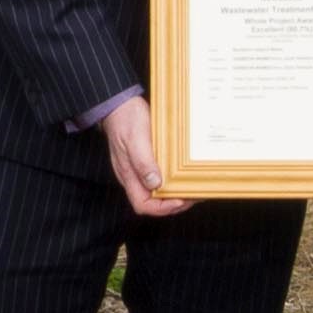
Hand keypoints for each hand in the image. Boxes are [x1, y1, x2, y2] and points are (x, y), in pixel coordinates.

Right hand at [102, 98, 188, 218]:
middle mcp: (133, 176)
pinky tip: (183, 174)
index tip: (180, 199)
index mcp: (129, 174)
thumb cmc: (125, 119)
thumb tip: (155, 183)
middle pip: (153, 202)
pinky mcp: (146, 161)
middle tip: (193, 194)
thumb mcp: (136, 139)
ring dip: (175, 192)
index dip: (162, 208)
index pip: (143, 205)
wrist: (119, 104)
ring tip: (192, 186)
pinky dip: (173, 179)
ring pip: (158, 191)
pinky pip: (160, 177)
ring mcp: (139, 169)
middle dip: (174, 203)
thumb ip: (143, 162)